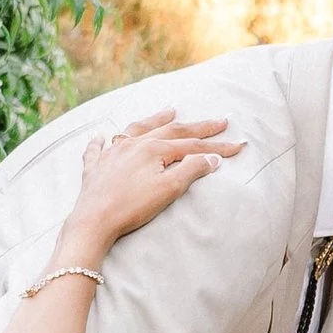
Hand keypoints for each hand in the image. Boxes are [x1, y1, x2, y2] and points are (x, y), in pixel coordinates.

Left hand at [60, 112, 240, 263]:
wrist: (93, 220)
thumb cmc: (132, 206)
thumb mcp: (168, 189)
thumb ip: (191, 170)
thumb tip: (212, 158)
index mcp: (153, 148)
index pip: (192, 146)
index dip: (217, 147)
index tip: (238, 146)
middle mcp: (133, 144)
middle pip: (170, 131)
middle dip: (197, 127)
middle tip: (219, 121)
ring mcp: (112, 153)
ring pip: (136, 129)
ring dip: (155, 120)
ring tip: (170, 111)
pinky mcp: (95, 167)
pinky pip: (98, 148)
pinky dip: (101, 141)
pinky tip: (100, 136)